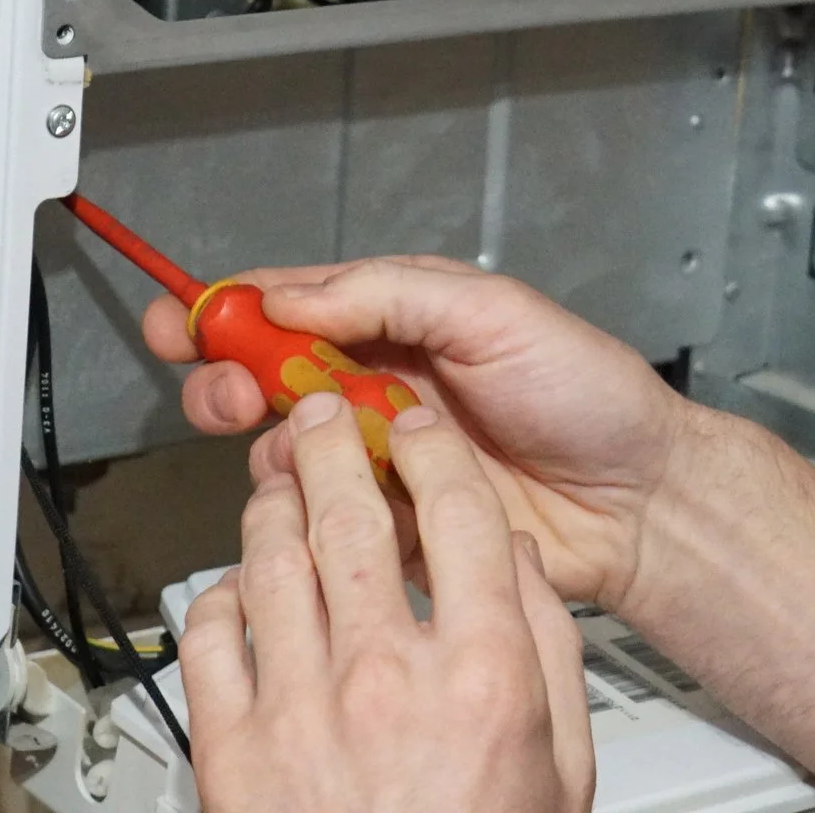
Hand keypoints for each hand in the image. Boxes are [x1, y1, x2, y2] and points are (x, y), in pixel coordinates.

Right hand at [144, 258, 695, 607]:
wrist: (636, 498)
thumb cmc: (586, 393)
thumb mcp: (492, 314)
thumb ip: (388, 295)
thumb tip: (293, 293)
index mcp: (401, 319)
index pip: (292, 304)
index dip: (227, 310)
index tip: (179, 319)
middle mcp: (382, 385)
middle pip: (267, 379)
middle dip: (228, 382)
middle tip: (224, 395)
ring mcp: (384, 456)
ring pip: (286, 453)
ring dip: (275, 451)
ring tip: (303, 455)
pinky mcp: (393, 522)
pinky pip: (326, 519)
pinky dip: (313, 514)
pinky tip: (337, 508)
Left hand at [181, 390, 595, 812]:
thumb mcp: (561, 762)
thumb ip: (544, 649)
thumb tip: (513, 563)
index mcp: (480, 674)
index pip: (458, 514)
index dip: (433, 447)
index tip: (418, 427)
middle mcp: (386, 679)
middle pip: (350, 516)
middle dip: (331, 445)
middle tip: (323, 417)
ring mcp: (299, 710)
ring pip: (270, 561)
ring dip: (271, 506)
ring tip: (277, 484)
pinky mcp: (230, 750)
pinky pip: (207, 636)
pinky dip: (218, 596)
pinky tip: (237, 589)